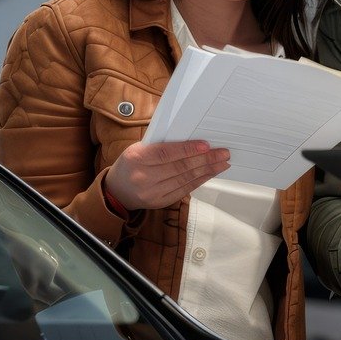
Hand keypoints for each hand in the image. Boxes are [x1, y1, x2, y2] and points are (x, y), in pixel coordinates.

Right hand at [104, 140, 229, 210]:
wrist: (117, 190)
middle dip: (205, 160)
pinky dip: (199, 180)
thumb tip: (191, 137)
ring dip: (207, 170)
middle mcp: (144, 177)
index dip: (188, 149)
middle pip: (180, 167)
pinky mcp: (160, 202)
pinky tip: (210, 173)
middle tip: (223, 153)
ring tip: (222, 163)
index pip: (166, 153)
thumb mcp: (138, 148)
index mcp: (137, 158)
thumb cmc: (131, 163)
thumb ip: (161, 144)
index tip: (206, 146)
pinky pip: (184, 190)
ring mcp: (152, 192)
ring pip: (185, 179)